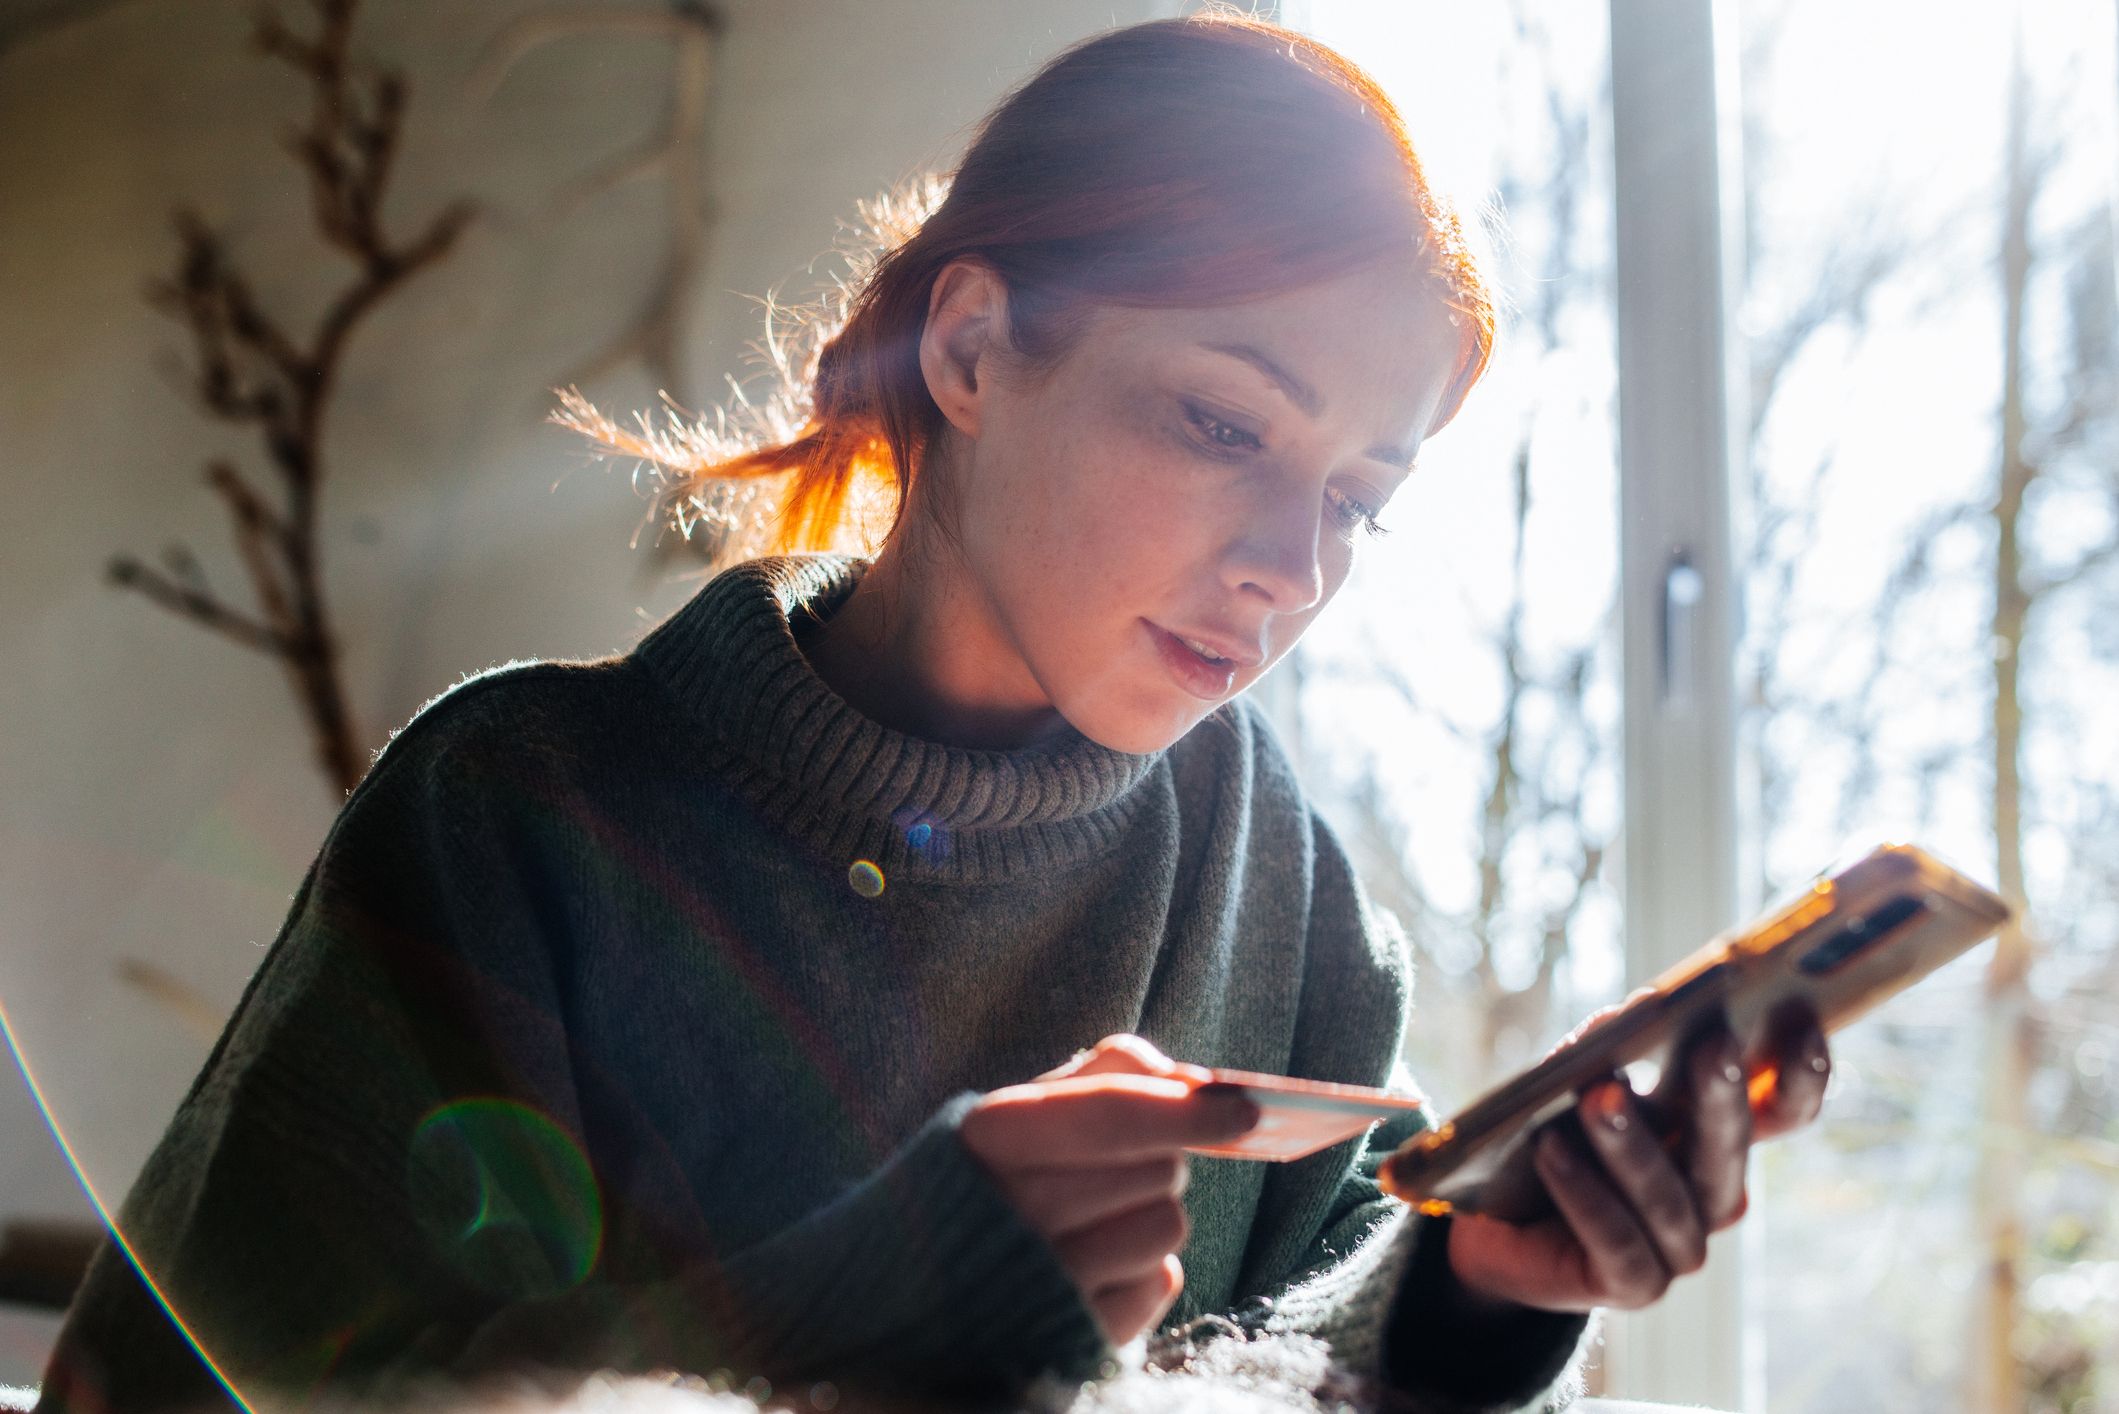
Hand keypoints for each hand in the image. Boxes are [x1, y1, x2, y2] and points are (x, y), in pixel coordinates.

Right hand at [958, 1034, 1257, 1345]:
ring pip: (1169, 1224)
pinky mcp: (1076, 1338)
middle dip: (1159, 1158)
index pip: (1110, 1114)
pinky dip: (1145, 1269)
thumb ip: (1107, 1076)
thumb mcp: (1026, 1112)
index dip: (1186, 1109)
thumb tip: (1193, 1080)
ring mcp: (1042, 1284)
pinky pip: (1163, 1282)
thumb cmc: (997, 1180)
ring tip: (1099, 1220)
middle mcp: (1010, 1214)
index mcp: (989, 1138)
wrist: (926, 1290)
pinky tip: (1097, 1268)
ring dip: (1153, 1214)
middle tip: (1115, 1168)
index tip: (1248, 1110)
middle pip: (1157, 1168)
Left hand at [1445, 1003, 1830, 1312]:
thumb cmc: (1553, 1131)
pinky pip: (1616, 1240)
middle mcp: (1714, 1194)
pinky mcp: (1635, 1285)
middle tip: (1712, 1045)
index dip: (1802, 1074)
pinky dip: (1583, 1192)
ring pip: (1669, 1196)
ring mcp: (1680, 1247)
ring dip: (1632, 1145)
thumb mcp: (1580, 1078)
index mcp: (1718, 1136)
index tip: (1805, 1023)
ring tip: (1598, 1097)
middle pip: (1730, 1147)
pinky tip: (1550, 1152)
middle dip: (1721, 1095)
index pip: (1783, 1110)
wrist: (1493, 1220)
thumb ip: (1610, 1046)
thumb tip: (1633, 1013)